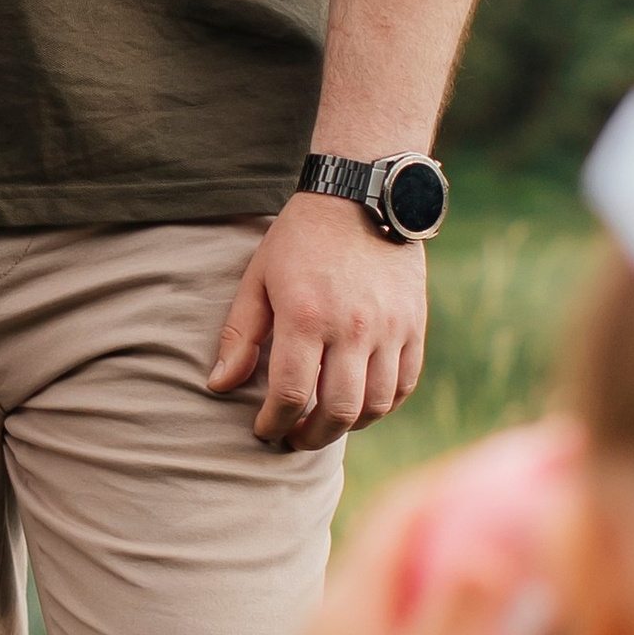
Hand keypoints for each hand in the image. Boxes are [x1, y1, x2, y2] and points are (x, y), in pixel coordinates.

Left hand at [208, 192, 428, 447]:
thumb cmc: (299, 240)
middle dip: (311, 436)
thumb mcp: (258, 279)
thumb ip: (240, 335)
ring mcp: (390, 328)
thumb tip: (219, 386)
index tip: (264, 430)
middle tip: (293, 437)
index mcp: (306, 316)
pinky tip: (360, 403)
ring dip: (348, 426)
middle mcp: (352, 327)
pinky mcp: (414, 324)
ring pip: (375, 405)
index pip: (290, 395)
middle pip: (338, 411)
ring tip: (325, 422)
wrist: (361, 196)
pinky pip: (404, 384)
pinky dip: (383, 405)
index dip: (273, 424)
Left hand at [273, 455, 574, 634]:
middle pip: (395, 535)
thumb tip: (485, 551)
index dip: (450, 479)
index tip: (499, 460)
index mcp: (352, 603)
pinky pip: (385, 605)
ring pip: (389, 570)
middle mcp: (333, 607)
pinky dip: (424, 590)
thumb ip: (454, 619)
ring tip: (490, 539)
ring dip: (435, 548)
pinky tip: (459, 609)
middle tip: (502, 490)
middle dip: (448, 505)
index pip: (402, 514)